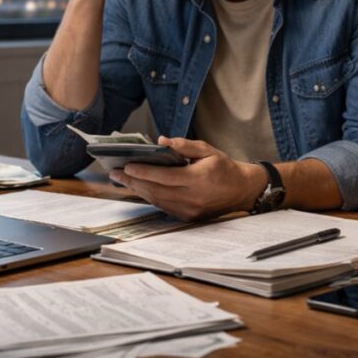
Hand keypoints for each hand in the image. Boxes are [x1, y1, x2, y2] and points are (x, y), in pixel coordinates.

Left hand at [107, 136, 265, 221]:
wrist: (242, 190)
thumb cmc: (224, 167)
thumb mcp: (207, 150)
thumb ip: (184, 145)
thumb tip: (162, 140)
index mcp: (197, 179)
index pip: (164, 177)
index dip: (144, 172)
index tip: (127, 166)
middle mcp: (192, 198)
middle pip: (156, 190)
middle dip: (133, 182)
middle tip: (116, 174)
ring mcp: (189, 210)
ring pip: (157, 200)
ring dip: (139, 190)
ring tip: (123, 180)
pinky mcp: (188, 217)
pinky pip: (164, 207)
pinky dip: (151, 197)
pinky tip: (141, 188)